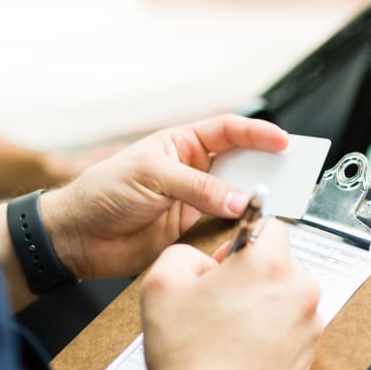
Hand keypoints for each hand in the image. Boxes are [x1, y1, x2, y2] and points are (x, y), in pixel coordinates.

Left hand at [41, 115, 288, 279]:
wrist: (78, 237)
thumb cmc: (103, 193)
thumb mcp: (151, 177)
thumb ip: (197, 188)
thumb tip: (238, 200)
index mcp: (183, 145)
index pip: (229, 132)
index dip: (259, 134)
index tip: (284, 142)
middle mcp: (194, 171)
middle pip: (242, 165)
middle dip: (267, 168)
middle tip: (293, 175)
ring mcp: (196, 202)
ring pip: (238, 198)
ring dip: (256, 202)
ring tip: (277, 205)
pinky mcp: (193, 232)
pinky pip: (225, 228)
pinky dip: (240, 230)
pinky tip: (251, 230)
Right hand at [140, 222, 321, 369]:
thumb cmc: (189, 359)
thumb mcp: (160, 286)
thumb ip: (183, 254)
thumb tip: (202, 260)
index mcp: (269, 265)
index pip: (269, 226)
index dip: (241, 241)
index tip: (224, 265)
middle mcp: (300, 290)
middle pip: (280, 265)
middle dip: (252, 277)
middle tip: (219, 304)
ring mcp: (310, 325)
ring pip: (286, 299)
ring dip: (263, 307)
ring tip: (227, 335)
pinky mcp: (311, 355)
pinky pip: (291, 330)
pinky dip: (272, 336)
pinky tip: (242, 354)